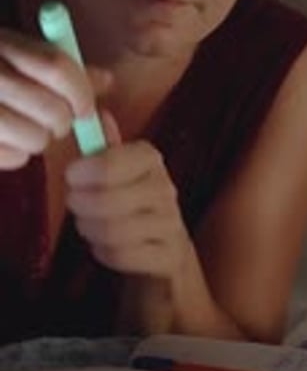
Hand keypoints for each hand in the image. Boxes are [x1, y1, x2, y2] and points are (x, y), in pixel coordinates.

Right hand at [0, 28, 110, 169]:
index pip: (55, 66)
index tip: (84, 107)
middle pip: (50, 108)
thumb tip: (106, 81)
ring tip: (25, 129)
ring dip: (38, 139)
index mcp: (2, 44)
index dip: (80, 91)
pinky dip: (16, 155)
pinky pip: (12, 158)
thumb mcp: (16, 55)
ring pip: (34, 138)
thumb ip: (61, 66)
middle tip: (55, 122)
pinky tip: (5, 140)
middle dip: (62, 122)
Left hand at [65, 112, 188, 279]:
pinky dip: (105, 253)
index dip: (81, 173)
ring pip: (112, 231)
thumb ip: (103, 145)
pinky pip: (122, 256)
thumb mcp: (117, 168)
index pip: (109, 164)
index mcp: (149, 158)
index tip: (71, 177)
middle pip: (105, 201)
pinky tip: (106, 246)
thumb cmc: (131, 200)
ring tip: (89, 224)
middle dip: (80, 206)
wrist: (166, 246)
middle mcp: (165, 188)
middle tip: (75, 204)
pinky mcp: (170, 255)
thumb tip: (96, 114)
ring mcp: (171, 223)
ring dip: (90, 230)